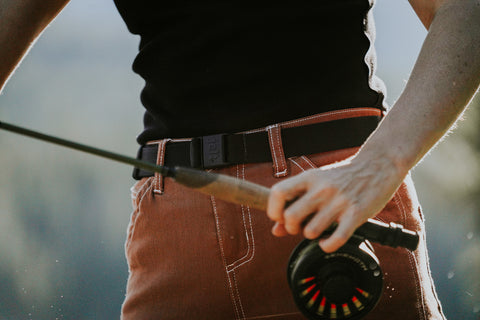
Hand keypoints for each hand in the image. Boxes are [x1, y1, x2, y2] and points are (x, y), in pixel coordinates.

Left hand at [267, 155, 405, 252]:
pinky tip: (327, 241)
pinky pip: (336, 239)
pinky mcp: (356, 213)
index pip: (278, 193)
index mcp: (309, 177)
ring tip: (318, 231)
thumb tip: (276, 230)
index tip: (279, 218)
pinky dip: (327, 246)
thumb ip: (296, 202)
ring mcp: (339, 201)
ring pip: (310, 231)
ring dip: (311, 236)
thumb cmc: (343, 176)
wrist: (379, 164)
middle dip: (291, 228)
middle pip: (290, 217)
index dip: (273, 210)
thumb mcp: (317, 182)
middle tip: (300, 227)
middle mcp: (322, 188)